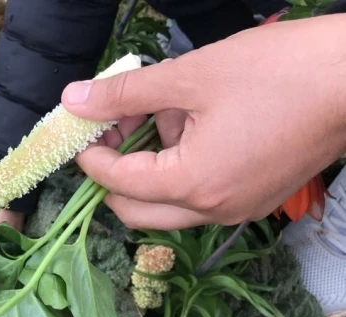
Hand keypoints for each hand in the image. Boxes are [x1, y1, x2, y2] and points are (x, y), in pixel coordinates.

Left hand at [61, 14, 345, 229]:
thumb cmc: (277, 72)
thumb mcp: (188, 76)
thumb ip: (124, 93)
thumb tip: (74, 100)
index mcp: (193, 184)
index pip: (116, 183)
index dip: (90, 154)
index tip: (83, 127)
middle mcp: (213, 211)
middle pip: (136, 209)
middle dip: (114, 171)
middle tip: (114, 127)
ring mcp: (238, 210)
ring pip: (169, 204)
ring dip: (151, 167)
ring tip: (164, 112)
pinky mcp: (256, 198)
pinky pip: (201, 194)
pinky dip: (183, 168)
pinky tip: (195, 123)